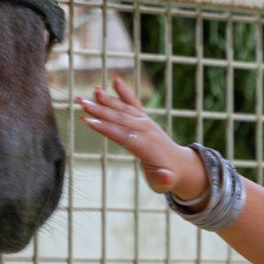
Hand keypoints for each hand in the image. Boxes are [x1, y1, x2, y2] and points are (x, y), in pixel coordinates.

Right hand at [76, 75, 208, 204]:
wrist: (181, 166)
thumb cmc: (168, 178)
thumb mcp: (165, 183)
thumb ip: (164, 180)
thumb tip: (167, 178)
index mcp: (147, 146)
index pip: (123, 135)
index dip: (105, 128)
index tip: (87, 121)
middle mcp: (147, 130)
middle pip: (120, 118)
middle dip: (100, 110)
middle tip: (81, 102)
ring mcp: (146, 123)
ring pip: (124, 109)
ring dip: (107, 100)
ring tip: (90, 92)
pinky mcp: (145, 119)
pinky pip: (134, 103)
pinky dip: (124, 92)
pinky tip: (115, 80)